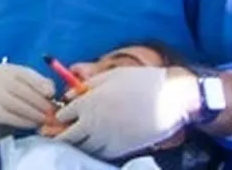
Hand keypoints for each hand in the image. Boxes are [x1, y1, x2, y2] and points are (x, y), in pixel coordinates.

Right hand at [0, 62, 55, 140]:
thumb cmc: (11, 97)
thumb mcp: (22, 86)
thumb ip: (38, 84)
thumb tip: (51, 91)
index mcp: (6, 70)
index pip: (23, 73)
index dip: (39, 82)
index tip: (51, 93)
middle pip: (17, 88)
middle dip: (37, 100)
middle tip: (51, 110)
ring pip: (12, 103)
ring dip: (32, 112)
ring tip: (45, 118)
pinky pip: (8, 116)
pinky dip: (23, 121)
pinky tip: (33, 124)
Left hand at [55, 66, 197, 159]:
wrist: (171, 97)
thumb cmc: (141, 81)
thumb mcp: (110, 76)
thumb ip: (87, 86)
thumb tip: (69, 95)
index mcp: (89, 102)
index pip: (62, 116)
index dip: (61, 117)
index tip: (64, 117)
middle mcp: (94, 122)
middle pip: (68, 137)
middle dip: (64, 135)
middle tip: (65, 134)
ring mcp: (108, 138)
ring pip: (84, 148)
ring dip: (79, 144)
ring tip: (82, 139)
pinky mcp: (122, 149)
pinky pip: (101, 154)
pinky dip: (96, 151)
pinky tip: (99, 144)